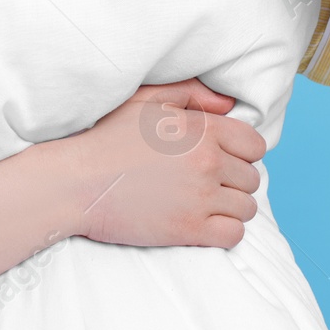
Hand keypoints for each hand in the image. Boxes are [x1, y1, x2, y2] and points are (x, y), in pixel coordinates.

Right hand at [53, 78, 265, 249]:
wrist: (75, 182)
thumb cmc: (106, 138)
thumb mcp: (145, 101)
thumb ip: (190, 94)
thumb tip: (228, 104)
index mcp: (202, 129)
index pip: (254, 145)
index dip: (242, 153)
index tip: (221, 159)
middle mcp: (207, 162)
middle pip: (251, 178)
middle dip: (234, 181)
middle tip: (206, 183)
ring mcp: (200, 197)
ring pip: (246, 208)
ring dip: (230, 207)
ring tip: (204, 204)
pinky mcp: (188, 229)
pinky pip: (234, 234)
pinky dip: (225, 231)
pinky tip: (203, 224)